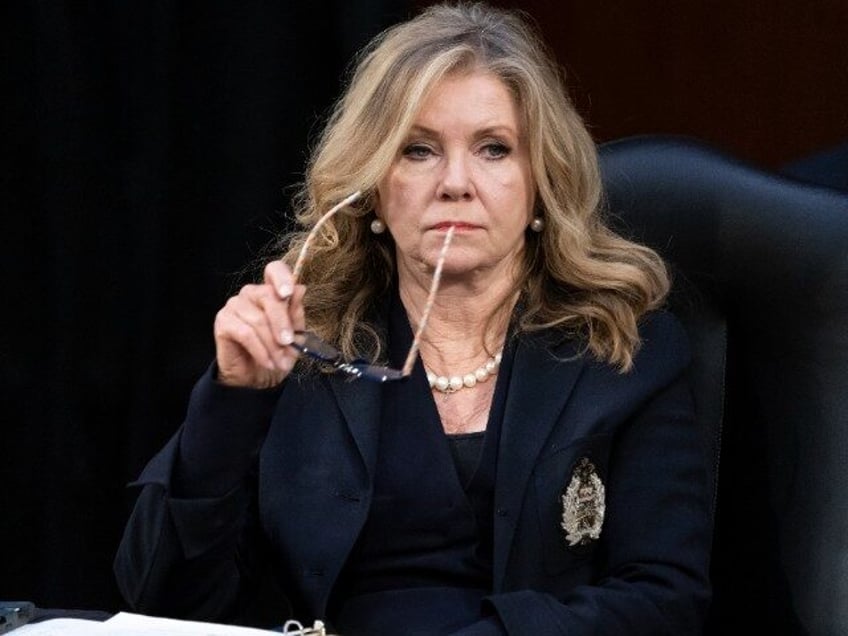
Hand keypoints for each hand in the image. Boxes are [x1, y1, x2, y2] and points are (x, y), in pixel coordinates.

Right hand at [213, 261, 305, 388]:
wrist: (255, 377)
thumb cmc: (276, 352)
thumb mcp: (294, 335)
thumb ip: (295, 313)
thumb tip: (300, 289)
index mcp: (270, 291)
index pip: (274, 270)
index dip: (282, 277)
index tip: (288, 293)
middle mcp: (251, 293)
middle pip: (268, 296)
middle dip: (282, 323)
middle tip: (290, 344)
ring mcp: (235, 305)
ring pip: (258, 320)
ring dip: (273, 345)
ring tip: (281, 362)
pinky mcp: (223, 321)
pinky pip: (245, 333)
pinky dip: (260, 350)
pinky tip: (268, 362)